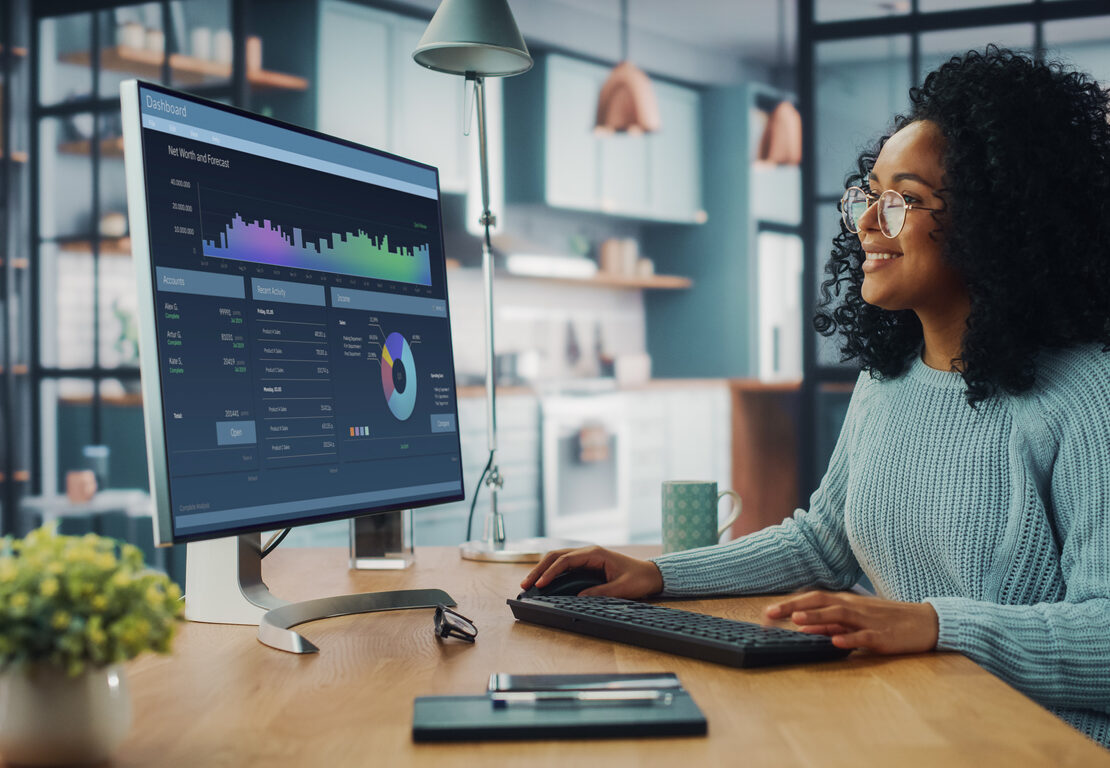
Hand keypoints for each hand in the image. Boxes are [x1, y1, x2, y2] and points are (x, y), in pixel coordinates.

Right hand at [520, 546, 663, 598]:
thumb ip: (600, 593)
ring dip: (542, 570)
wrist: (650, 574)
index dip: (551, 571)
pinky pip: (564, 566)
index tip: (541, 584)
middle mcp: (587, 552)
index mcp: (595, 554)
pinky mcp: (585, 565)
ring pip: (557, 560)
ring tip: (528, 584)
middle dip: (539, 569)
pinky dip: (551, 573)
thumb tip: (578, 598)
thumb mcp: (621, 588)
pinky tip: (543, 582)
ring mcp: (585, 557)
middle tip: (525, 584)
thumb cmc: (638, 579)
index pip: (566, 559)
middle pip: (556, 556)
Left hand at [764, 591, 938, 654]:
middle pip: (821, 602)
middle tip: (771, 614)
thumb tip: (802, 625)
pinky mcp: (883, 636)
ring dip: (817, 617)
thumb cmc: (886, 621)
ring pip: (840, 615)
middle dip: (795, 607)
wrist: (925, 623)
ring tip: (797, 620)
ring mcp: (868, 620)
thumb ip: (829, 623)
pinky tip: (836, 641)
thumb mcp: (854, 620)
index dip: (791, 602)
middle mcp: (854, 607)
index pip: (814, 598)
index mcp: (846, 602)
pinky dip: (849, 638)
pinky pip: (864, 636)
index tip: (769, 611)